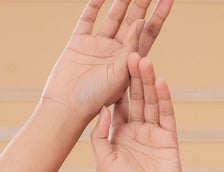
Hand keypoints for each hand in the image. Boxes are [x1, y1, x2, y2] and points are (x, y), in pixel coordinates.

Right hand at [39, 0, 173, 126]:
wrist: (66, 108)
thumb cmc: (94, 100)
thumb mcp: (120, 75)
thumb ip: (131, 48)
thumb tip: (141, 21)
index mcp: (129, 63)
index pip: (147, 34)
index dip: (158, 16)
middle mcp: (114, 53)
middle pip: (132, 21)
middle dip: (142, 2)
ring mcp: (97, 46)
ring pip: (112, 17)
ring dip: (121, 0)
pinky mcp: (79, 43)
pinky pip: (87, 19)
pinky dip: (94, 5)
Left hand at [90, 49, 183, 171]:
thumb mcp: (104, 163)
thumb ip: (99, 137)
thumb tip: (102, 110)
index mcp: (119, 133)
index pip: (118, 103)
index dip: (116, 85)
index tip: (113, 64)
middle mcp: (137, 129)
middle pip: (135, 97)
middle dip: (133, 77)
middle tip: (130, 53)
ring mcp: (153, 131)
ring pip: (151, 101)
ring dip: (147, 81)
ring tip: (144, 61)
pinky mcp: (169, 137)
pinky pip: (166, 113)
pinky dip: (164, 97)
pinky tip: (160, 81)